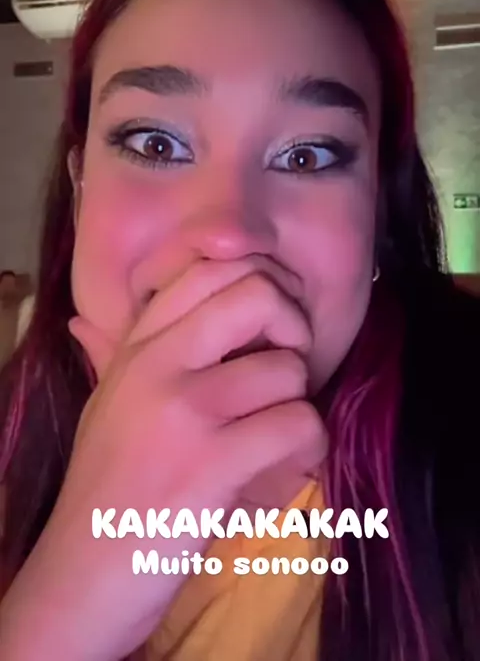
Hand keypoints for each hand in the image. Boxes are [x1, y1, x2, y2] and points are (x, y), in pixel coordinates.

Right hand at [0, 258, 326, 660]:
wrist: (84, 571)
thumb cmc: (106, 484)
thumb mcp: (107, 402)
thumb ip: (117, 352)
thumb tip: (85, 318)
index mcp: (137, 345)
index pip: (209, 269)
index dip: (259, 285)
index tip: (269, 328)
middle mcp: (157, 363)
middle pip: (257, 295)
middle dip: (293, 329)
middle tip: (284, 374)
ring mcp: (183, 410)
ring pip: (288, 370)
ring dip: (298, 408)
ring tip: (274, 438)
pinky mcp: (211, 464)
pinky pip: (298, 426)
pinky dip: (306, 451)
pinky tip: (282, 468)